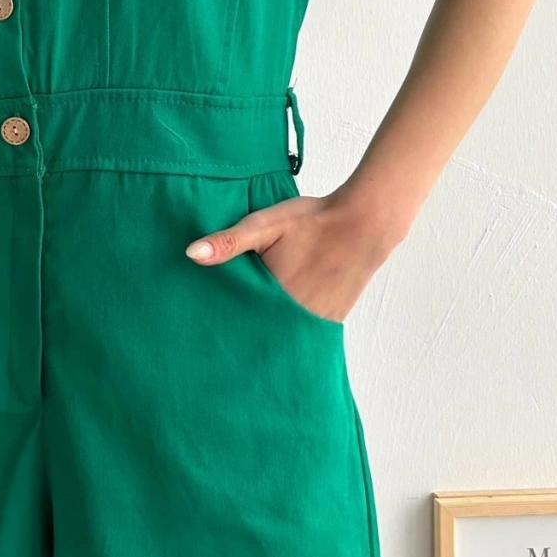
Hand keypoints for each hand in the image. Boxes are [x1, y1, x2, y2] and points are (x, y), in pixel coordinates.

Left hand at [184, 188, 392, 324]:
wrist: (365, 222)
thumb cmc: (313, 221)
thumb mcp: (265, 224)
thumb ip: (229, 241)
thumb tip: (191, 255)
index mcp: (273, 298)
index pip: (237, 321)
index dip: (221, 321)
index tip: (205, 322)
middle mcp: (295, 317)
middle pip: (258, 332)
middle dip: (241, 330)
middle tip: (220, 329)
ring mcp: (315, 322)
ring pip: (281, 335)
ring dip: (265, 330)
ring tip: (246, 325)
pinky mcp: (330, 319)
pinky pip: (302, 332)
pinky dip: (288, 327)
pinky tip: (277, 316)